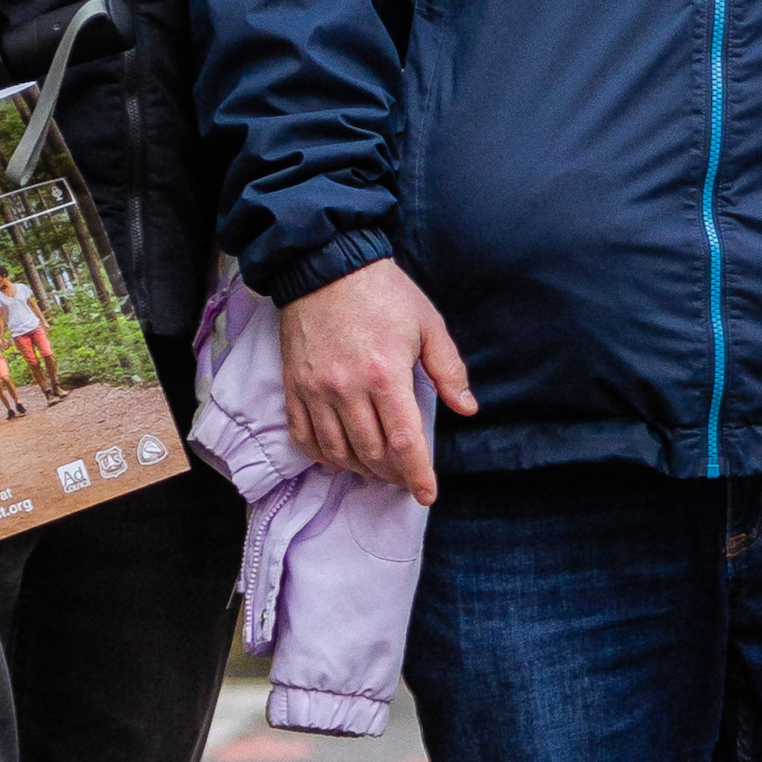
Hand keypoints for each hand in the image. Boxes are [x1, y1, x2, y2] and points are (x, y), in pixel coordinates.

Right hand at [279, 257, 474, 500]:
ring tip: (378, 469)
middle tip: (405, 476)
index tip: (427, 494)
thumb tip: (467, 409)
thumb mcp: (428, 324)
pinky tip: (340, 458)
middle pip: (372, 453)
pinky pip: (304, 437)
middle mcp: (348, 388)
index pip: (404, 441)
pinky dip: (324, 456)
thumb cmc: (384, 293)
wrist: (325, 266)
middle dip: (393, 474)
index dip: (418, 474)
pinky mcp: (294, 388)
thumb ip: (449, 370)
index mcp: (386, 374)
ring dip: (361, 470)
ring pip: (338, 452)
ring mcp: (316, 391)